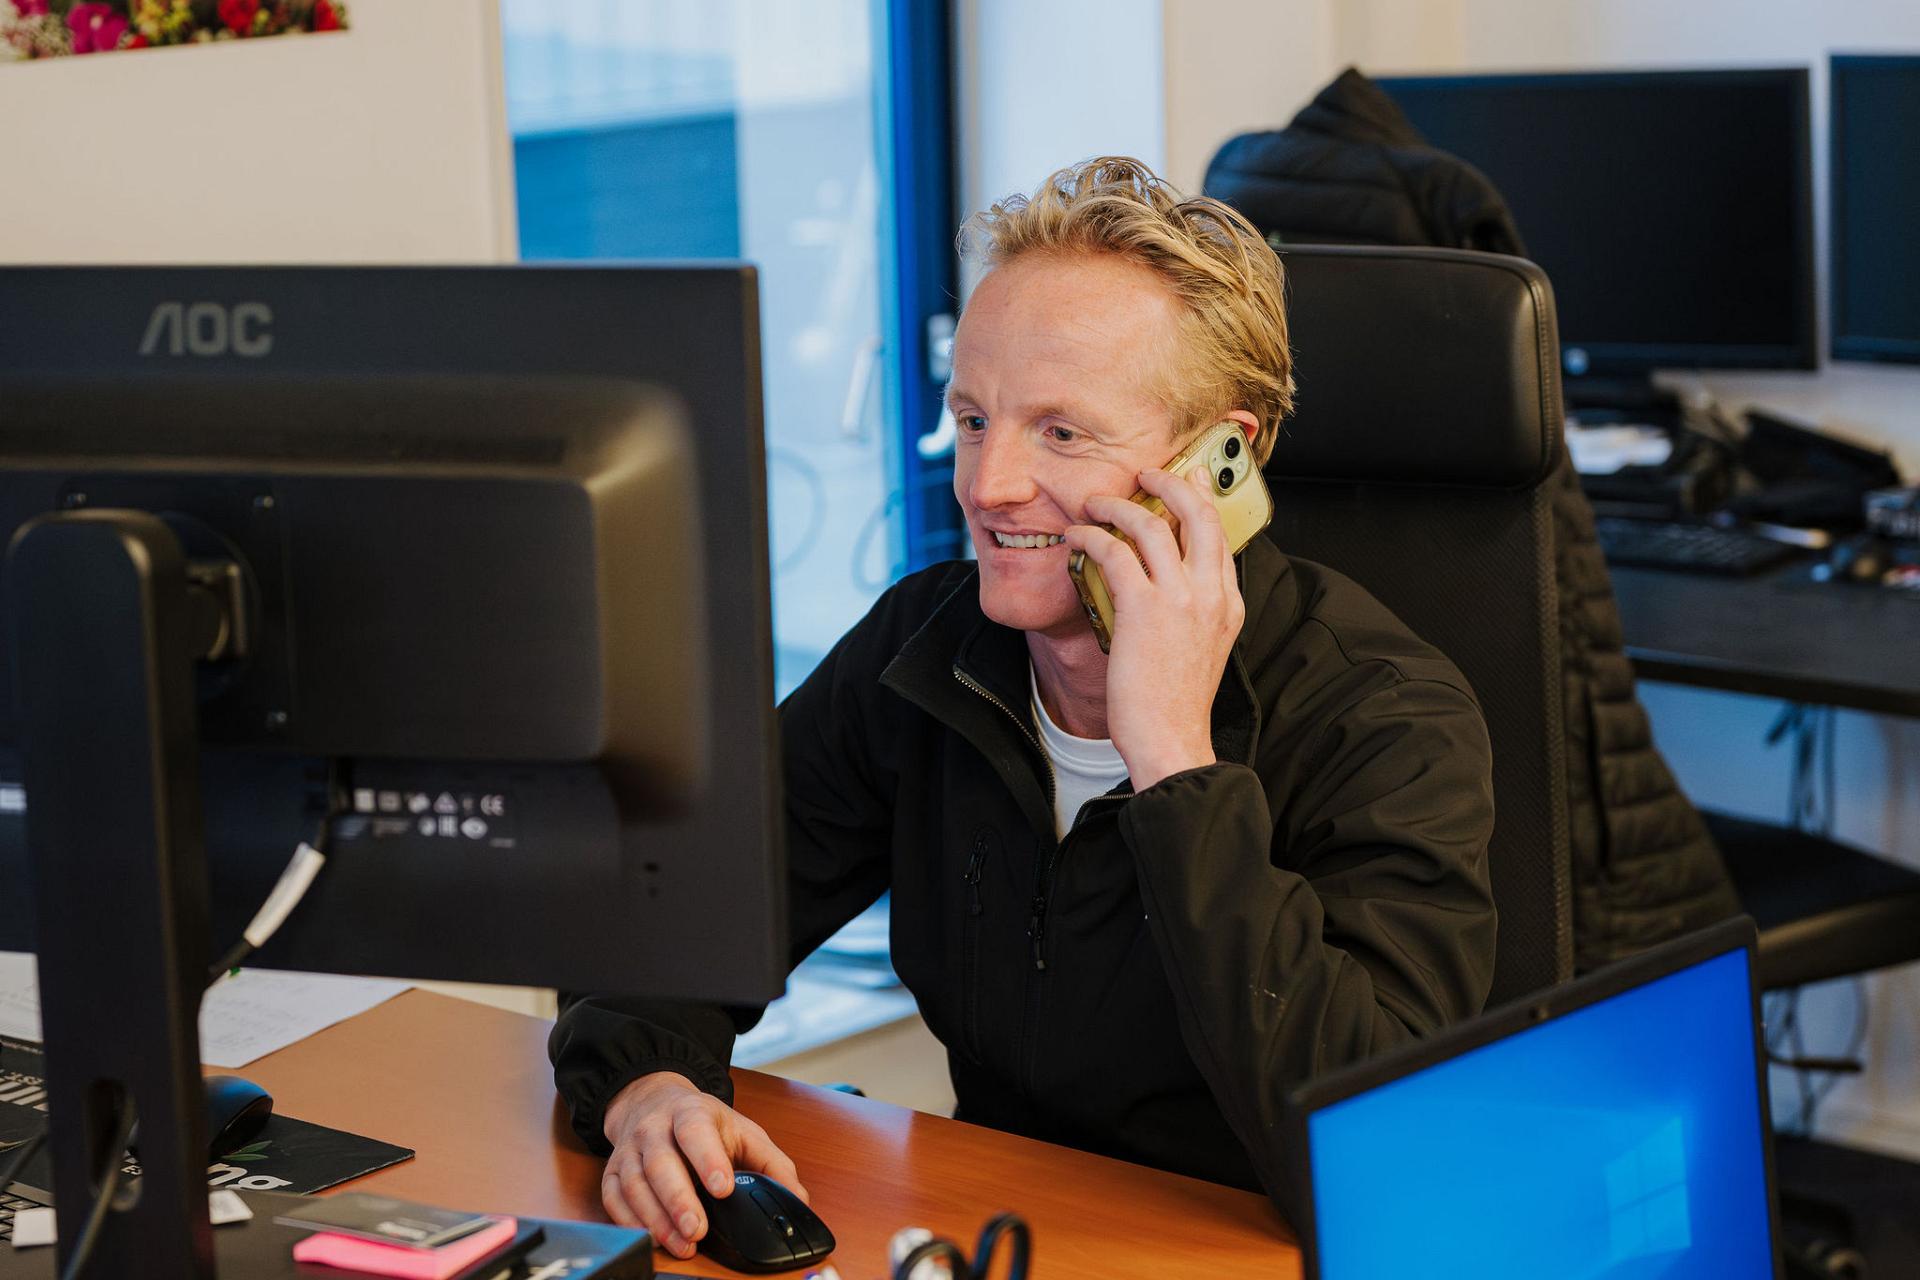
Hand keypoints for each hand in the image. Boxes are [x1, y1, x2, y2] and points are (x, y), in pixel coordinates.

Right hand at [599, 1071, 807, 1258]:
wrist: (653, 1100)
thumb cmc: (703, 1123)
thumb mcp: (744, 1132)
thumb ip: (773, 1165)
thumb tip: (797, 1200)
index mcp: (692, 1113)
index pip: (696, 1132)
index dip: (708, 1160)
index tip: (723, 1188)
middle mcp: (655, 1128)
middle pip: (660, 1163)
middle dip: (678, 1199)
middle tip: (697, 1229)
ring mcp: (630, 1150)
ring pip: (635, 1184)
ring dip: (656, 1219)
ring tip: (682, 1243)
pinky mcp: (613, 1171)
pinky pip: (614, 1198)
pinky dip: (630, 1222)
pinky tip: (651, 1238)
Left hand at [1063, 468, 1242, 789]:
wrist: (1171, 740)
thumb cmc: (1175, 704)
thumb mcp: (1203, 650)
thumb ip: (1194, 614)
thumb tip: (1166, 590)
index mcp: (1229, 604)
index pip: (1219, 536)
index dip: (1197, 503)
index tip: (1178, 488)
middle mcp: (1211, 593)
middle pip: (1199, 512)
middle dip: (1171, 482)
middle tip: (1146, 474)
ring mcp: (1181, 598)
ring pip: (1153, 524)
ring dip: (1118, 505)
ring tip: (1095, 503)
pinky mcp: (1144, 608)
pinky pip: (1115, 552)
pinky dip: (1092, 537)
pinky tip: (1077, 538)